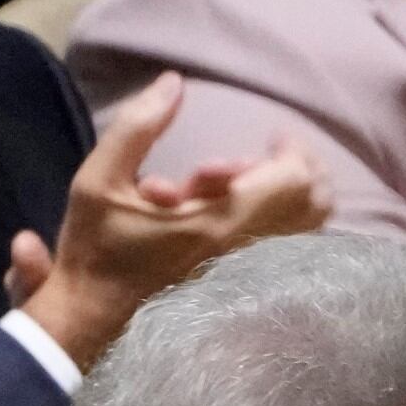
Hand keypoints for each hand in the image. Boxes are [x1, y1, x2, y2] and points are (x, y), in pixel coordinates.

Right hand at [5, 73, 328, 372]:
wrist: (89, 321)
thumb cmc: (93, 252)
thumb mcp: (98, 182)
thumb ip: (139, 128)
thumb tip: (174, 83)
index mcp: (217, 222)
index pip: (294, 178)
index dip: (292, 149)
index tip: (272, 135)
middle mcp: (246, 248)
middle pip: (316, 201)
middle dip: (298, 168)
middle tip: (268, 156)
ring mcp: (249, 271)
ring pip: (309, 226)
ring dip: (292, 195)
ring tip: (253, 187)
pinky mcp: (244, 284)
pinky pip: (293, 248)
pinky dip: (286, 221)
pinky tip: (250, 216)